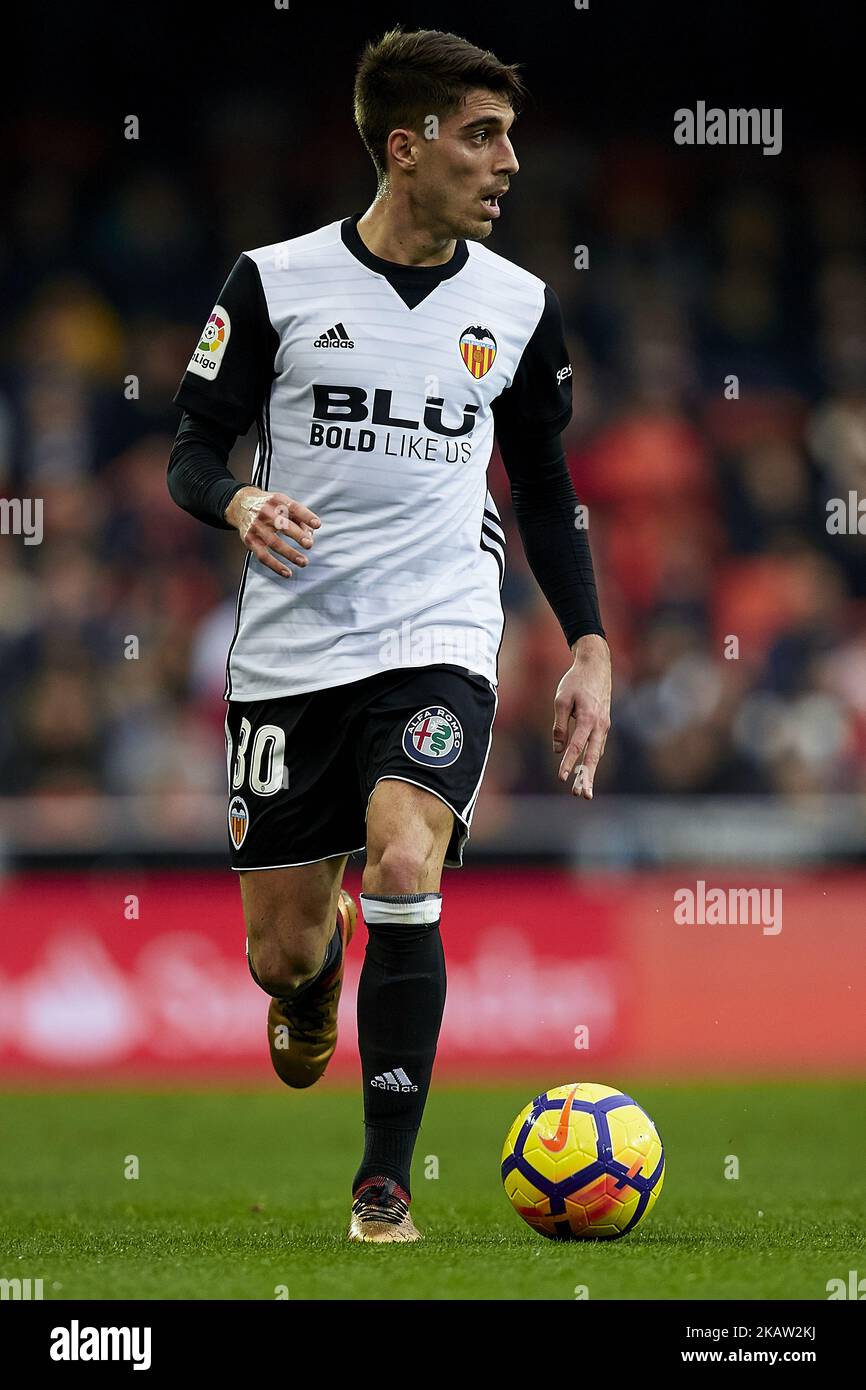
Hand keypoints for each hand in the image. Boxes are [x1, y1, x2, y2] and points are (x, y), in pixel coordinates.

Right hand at [225, 487, 320, 578]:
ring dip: (290, 554)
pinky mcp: (250, 540)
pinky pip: (263, 555)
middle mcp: (266, 512)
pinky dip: (275, 566)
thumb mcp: (284, 504)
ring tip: (303, 562)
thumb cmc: (270, 507)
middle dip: (297, 535)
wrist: (241, 505)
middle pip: (282, 525)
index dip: (306, 516)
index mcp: (277, 501)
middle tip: (309, 544)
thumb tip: (310, 536)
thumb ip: (300, 518)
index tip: (317, 524)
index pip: (294, 507)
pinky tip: (287, 572)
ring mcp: (257, 527)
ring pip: (274, 542)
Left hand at [552, 633, 610, 798]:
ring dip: (591, 773)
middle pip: (593, 756)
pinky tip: (586, 772)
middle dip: (587, 778)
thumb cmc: (576, 681)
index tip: (560, 778)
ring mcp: (605, 726)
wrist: (597, 666)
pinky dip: (593, 760)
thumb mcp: (561, 699)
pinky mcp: (604, 725)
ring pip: (597, 754)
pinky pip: (598, 746)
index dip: (568, 763)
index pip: (576, 746)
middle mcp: (600, 725)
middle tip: (582, 796)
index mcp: (588, 718)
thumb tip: (558, 749)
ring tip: (584, 791)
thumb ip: (559, 725)